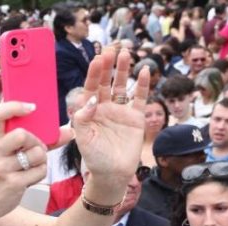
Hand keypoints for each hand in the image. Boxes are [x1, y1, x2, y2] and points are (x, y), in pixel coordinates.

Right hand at [0, 102, 62, 219]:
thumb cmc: (4, 172)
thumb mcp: (13, 154)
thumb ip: (40, 140)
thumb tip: (70, 132)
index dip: (14, 107)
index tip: (31, 108)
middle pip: (22, 134)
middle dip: (37, 141)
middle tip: (36, 149)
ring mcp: (3, 167)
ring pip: (36, 153)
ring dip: (42, 160)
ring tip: (33, 166)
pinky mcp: (12, 183)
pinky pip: (40, 171)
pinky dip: (40, 173)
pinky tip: (30, 178)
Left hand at [72, 47, 148, 184]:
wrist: (113, 174)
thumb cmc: (95, 158)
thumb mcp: (83, 139)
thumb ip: (82, 119)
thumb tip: (90, 99)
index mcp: (90, 112)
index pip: (91, 88)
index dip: (94, 74)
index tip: (97, 60)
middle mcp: (105, 108)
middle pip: (106, 83)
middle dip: (108, 67)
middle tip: (111, 50)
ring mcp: (121, 112)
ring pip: (122, 86)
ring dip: (123, 71)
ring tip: (126, 54)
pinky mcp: (136, 118)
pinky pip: (140, 98)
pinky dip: (143, 85)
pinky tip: (145, 71)